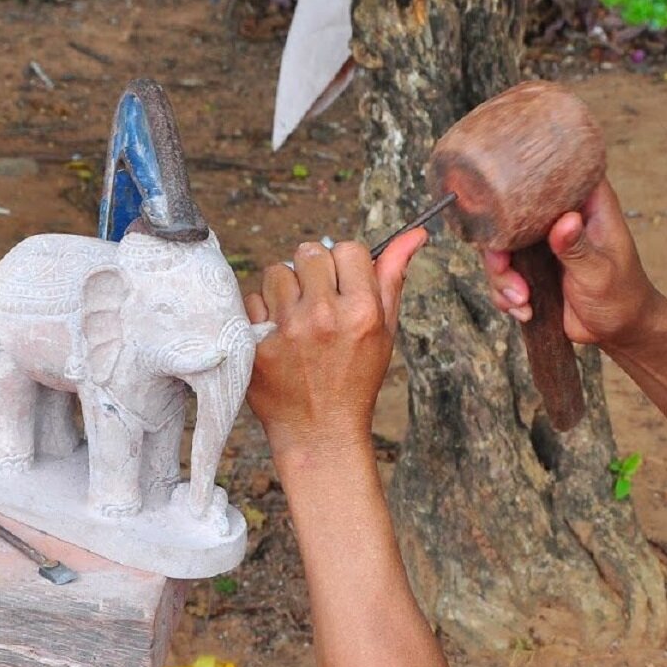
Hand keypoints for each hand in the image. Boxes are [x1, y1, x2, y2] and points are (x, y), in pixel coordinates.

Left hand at [244, 228, 428, 457]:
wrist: (320, 433)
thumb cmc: (356, 380)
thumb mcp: (384, 331)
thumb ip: (393, 278)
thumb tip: (414, 233)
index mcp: (362, 311)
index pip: (348, 249)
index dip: (345, 266)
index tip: (342, 287)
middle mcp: (324, 315)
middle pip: (309, 252)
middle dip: (313, 272)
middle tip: (317, 302)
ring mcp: (286, 329)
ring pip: (277, 271)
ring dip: (284, 290)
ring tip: (295, 320)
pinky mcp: (256, 343)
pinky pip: (252, 300)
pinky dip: (262, 314)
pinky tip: (277, 337)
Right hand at [482, 178, 657, 349]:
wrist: (618, 331)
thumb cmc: (622, 296)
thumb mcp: (600, 273)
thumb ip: (578, 248)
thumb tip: (565, 221)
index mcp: (587, 205)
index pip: (557, 171)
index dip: (528, 174)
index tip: (506, 193)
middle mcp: (561, 217)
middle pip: (513, 211)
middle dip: (500, 246)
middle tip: (504, 267)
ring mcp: (543, 243)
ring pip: (501, 246)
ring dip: (502, 276)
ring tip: (521, 299)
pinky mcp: (531, 268)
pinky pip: (503, 273)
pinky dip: (505, 294)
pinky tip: (523, 309)